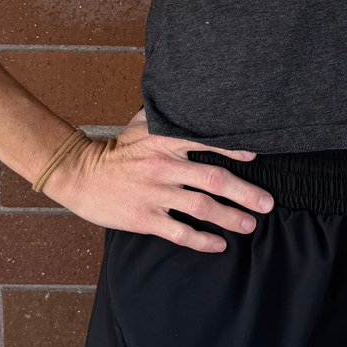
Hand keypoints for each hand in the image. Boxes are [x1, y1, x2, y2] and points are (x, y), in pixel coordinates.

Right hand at [43, 108, 275, 252]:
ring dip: (231, 218)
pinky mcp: (144, 218)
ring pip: (202, 207)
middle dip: (246, 193)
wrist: (78, 175)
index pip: (207, 142)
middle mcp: (164, 167)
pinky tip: (219, 244)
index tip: (256, 156)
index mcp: (165, 142)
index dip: (234, 149)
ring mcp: (154, 194)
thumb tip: (192, 101)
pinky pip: (179, 232)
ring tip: (250, 224)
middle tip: (267, 203)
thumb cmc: (115, 150)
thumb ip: (166, 117)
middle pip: (214, 180)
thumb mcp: (139, 125)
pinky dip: (202, 240)